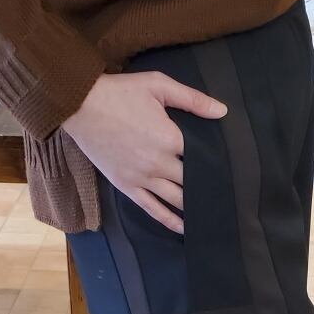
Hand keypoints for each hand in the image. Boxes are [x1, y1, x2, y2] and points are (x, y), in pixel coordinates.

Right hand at [62, 71, 227, 233]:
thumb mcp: (159, 85)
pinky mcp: (127, 186)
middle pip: (193, 182)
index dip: (218, 166)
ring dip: (195, 208)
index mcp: (170, 138)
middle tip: (227, 198)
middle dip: (209, 189)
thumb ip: (193, 100)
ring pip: (177, 200)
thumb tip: (223, 111)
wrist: (80, 105)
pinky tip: (184, 228)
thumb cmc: (120, 92)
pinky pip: (153, 209)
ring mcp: (142, 178)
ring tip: (211, 216)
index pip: (203, 158)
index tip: (233, 174)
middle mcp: (159, 163)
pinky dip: (170, 220)